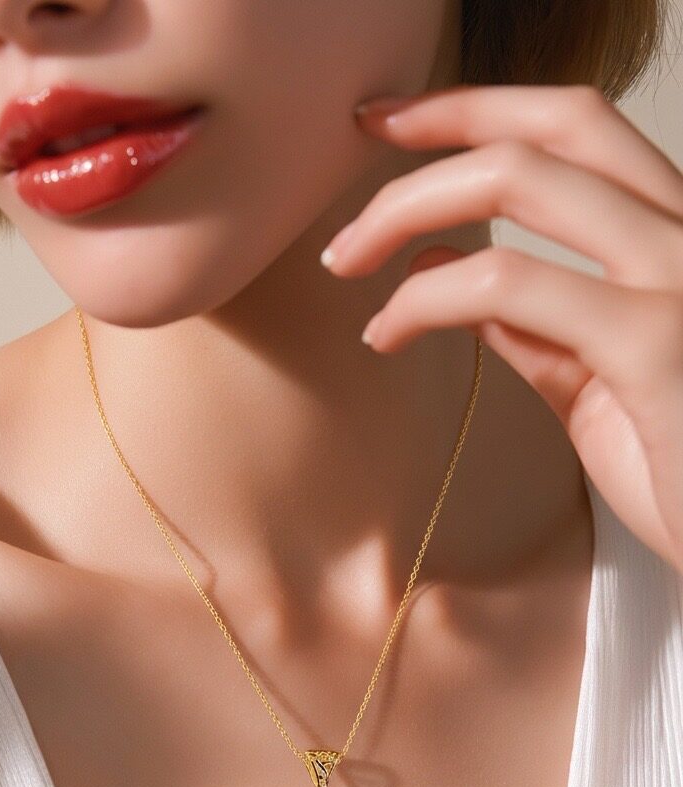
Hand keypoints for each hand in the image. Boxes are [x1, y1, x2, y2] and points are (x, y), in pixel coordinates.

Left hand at [320, 84, 682, 575]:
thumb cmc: (674, 467)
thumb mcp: (593, 381)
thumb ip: (531, 323)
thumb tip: (446, 268)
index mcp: (673, 238)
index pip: (575, 132)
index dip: (479, 108)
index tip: (393, 123)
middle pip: (549, 129)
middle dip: (437, 125)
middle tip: (358, 143)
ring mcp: (676, 280)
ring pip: (521, 178)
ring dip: (408, 208)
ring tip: (347, 260)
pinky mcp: (652, 342)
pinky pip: (509, 285)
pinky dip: (427, 298)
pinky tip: (387, 332)